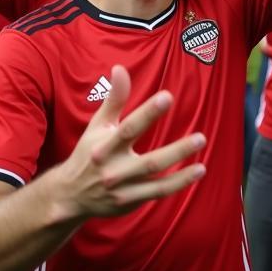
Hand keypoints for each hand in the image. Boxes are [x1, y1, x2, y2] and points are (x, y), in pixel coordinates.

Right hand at [53, 65, 205, 220]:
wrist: (69, 196)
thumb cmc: (88, 153)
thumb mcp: (97, 126)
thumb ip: (113, 99)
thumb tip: (120, 68)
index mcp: (104, 147)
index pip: (129, 129)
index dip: (148, 113)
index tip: (167, 97)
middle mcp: (113, 170)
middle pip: (149, 161)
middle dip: (176, 151)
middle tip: (201, 137)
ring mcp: (122, 189)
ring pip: (156, 180)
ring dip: (181, 174)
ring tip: (202, 161)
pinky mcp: (130, 202)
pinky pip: (157, 193)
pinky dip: (177, 184)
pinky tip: (197, 171)